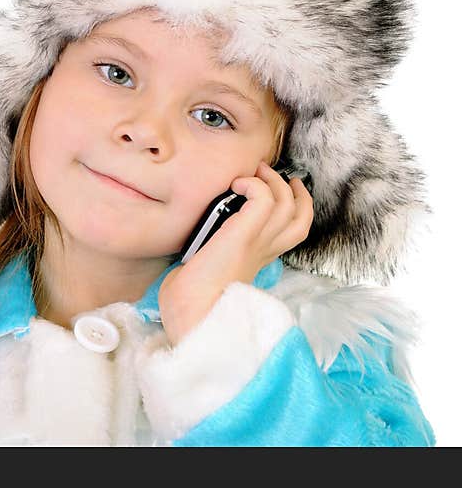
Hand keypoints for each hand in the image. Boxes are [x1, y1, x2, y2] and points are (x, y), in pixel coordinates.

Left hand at [158, 160, 313, 346]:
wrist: (192, 315)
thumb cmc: (190, 303)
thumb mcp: (205, 275)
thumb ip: (207, 260)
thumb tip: (187, 253)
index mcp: (257, 260)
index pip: (292, 232)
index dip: (295, 207)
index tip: (283, 190)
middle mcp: (263, 252)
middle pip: (300, 216)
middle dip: (293, 190)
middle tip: (271, 172)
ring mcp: (256, 243)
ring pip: (286, 203)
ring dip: (271, 181)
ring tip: (252, 172)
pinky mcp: (243, 236)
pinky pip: (263, 199)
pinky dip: (254, 185)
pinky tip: (236, 185)